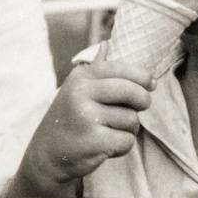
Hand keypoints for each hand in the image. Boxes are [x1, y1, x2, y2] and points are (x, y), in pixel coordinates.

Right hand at [16, 60, 151, 194]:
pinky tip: (106, 146)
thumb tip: (107, 44)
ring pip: (131, 119)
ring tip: (109, 131)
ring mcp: (86, 116)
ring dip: (128, 129)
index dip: (142, 77)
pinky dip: (122, 147)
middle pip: (132, 92)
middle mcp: (81, 92)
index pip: (122, 69)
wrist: (47, 154)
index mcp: (81, 76)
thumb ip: (94, 68)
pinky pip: (127, 141)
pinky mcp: (94, 140)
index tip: (151, 84)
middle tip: (138, 108)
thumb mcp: (75, 88)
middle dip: (142, 101)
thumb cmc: (69, 119)